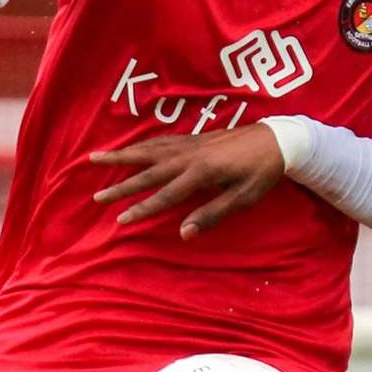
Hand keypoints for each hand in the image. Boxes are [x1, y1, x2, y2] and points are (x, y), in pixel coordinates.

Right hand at [89, 124, 285, 237]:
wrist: (276, 139)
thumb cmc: (261, 173)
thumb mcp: (242, 198)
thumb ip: (212, 215)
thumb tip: (184, 234)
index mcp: (201, 173)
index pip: (164, 195)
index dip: (142, 209)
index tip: (120, 219)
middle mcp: (189, 156)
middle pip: (147, 172)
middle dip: (121, 185)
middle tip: (96, 196)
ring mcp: (189, 143)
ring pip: (147, 149)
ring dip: (121, 155)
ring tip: (95, 158)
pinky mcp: (193, 137)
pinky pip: (159, 140)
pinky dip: (141, 145)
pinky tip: (131, 149)